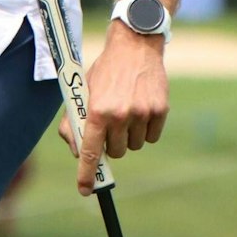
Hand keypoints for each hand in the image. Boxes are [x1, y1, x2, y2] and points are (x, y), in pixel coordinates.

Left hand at [72, 23, 169, 194]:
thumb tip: (78, 151)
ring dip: (129, 136)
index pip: (91, 151)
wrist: (135, 47)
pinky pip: (151, 137)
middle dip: (111, 144)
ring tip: (126, 111)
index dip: (87, 173)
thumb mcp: (84, 91)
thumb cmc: (105, 72)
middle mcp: (120, 115)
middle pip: (115, 152)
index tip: (85, 189)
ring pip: (134, 146)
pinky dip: (145, 130)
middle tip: (110, 124)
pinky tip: (140, 109)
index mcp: (97, 110)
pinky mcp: (160, 111)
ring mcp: (142, 113)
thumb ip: (76, 121)